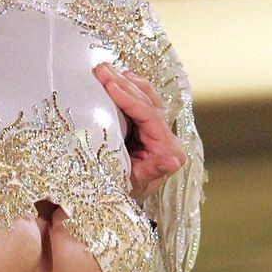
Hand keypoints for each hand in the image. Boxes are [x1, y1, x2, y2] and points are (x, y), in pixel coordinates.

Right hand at [94, 62, 185, 199]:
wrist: (116, 200)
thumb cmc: (119, 194)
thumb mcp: (129, 183)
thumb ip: (148, 168)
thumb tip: (169, 158)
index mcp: (168, 152)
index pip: (150, 117)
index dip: (130, 99)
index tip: (111, 86)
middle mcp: (168, 139)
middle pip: (149, 102)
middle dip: (124, 84)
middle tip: (101, 70)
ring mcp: (159, 131)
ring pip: (147, 97)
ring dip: (126, 81)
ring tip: (106, 70)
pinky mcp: (149, 128)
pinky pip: (141, 102)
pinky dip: (128, 88)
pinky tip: (117, 77)